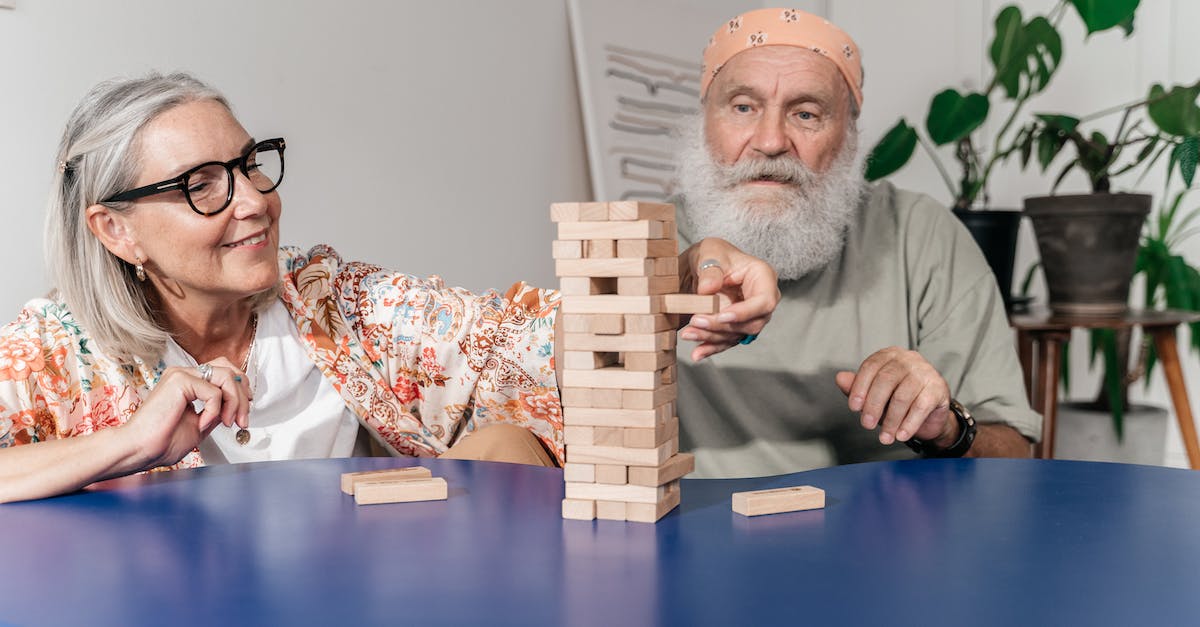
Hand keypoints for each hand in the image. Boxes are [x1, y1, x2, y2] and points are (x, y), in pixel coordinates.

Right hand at [119, 358, 251, 468]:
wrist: (140, 449)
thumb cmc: (162, 441)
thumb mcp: (201, 424)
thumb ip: (217, 411)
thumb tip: (235, 406)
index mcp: (188, 382)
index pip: (224, 370)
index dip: (240, 387)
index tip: (245, 409)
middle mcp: (184, 374)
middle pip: (229, 369)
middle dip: (242, 395)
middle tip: (242, 419)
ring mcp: (181, 374)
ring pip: (226, 377)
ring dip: (234, 402)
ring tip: (227, 423)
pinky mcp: (180, 380)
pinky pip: (214, 392)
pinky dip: (215, 410)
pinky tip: (203, 423)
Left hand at [678, 237, 779, 360]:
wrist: (701, 266)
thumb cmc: (712, 254)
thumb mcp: (709, 251)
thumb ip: (710, 269)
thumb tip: (708, 289)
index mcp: (762, 277)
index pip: (764, 301)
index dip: (745, 312)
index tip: (722, 315)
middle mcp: (760, 299)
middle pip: (751, 323)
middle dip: (722, 326)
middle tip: (696, 321)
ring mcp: (749, 315)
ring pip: (736, 335)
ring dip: (712, 337)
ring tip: (689, 333)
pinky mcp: (735, 327)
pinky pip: (726, 341)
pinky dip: (711, 347)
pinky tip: (698, 352)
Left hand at [834, 347, 954, 445]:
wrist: (928, 414)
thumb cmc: (897, 399)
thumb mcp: (874, 394)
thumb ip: (856, 386)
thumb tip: (840, 378)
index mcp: (889, 355)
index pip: (870, 367)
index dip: (859, 388)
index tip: (853, 408)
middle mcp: (908, 359)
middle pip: (886, 380)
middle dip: (873, 406)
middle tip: (867, 425)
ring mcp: (926, 372)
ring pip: (902, 396)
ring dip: (891, 421)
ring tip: (885, 437)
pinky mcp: (938, 388)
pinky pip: (921, 407)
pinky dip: (909, 424)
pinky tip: (901, 435)